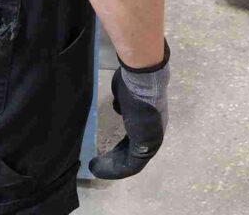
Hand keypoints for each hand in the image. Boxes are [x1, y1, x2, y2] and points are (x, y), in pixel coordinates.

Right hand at [89, 43, 169, 179]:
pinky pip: (129, 165)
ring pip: (130, 161)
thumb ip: (122, 102)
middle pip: (133, 151)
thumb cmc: (134, 81)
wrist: (143, 78)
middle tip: (98, 162)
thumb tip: (119, 103)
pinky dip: (113, 169)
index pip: (135, 136)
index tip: (107, 149)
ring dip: (112, 166)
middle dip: (115, 158)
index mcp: (150, 119)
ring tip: (95, 167)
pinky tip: (97, 167)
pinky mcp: (145, 147)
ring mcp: (151, 141)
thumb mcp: (125, 93)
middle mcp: (153, 132)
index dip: (121, 145)